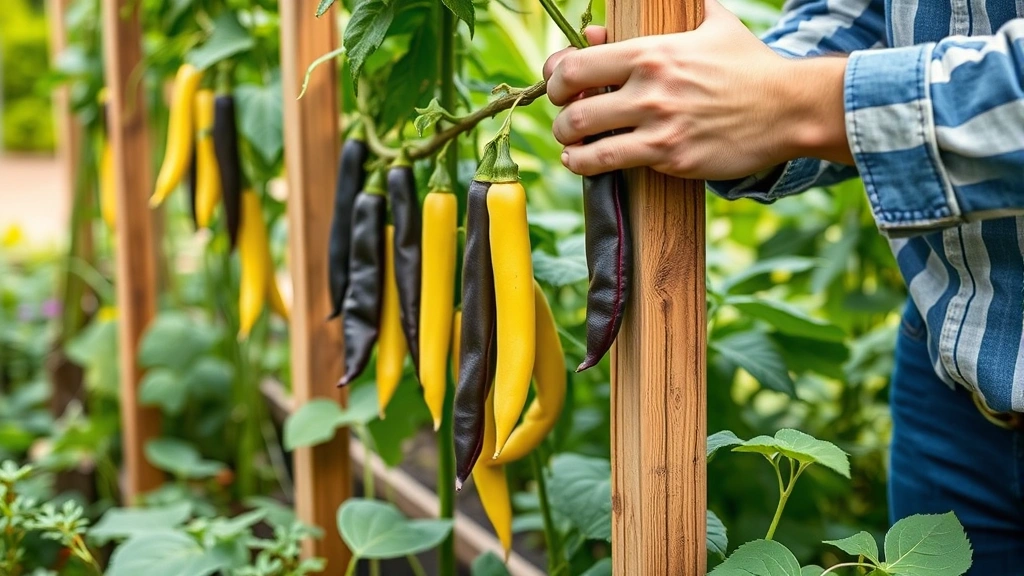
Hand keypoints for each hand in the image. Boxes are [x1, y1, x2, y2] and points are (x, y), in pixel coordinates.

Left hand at [542, 1, 851, 178]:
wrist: (789, 107)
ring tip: (571, 145)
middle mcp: (650, 89)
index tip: (558, 85)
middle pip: (572, 107)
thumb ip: (660, 16)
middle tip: (565, 119)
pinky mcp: (672, 158)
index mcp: (651, 52)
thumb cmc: (748, 65)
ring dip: (568, 145)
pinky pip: (613, 164)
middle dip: (558, 116)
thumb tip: (603, 26)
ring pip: (585, 141)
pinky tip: (583, 162)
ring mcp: (660, 127)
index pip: (576, 65)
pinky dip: (588, 166)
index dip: (555, 77)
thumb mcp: (709, 23)